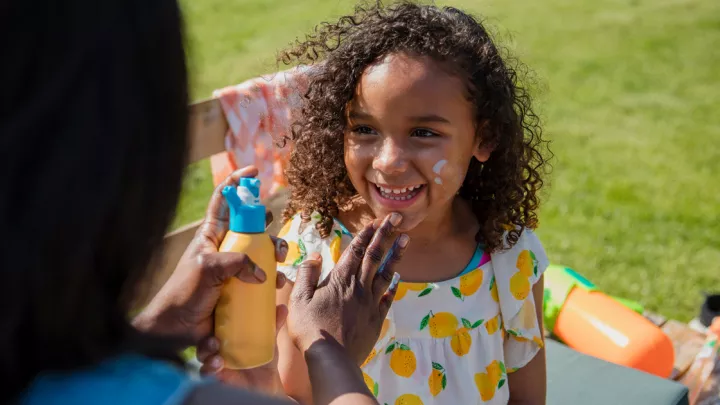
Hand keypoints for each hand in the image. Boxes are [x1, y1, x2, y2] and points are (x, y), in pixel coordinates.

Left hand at [134, 166, 287, 341]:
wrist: (177, 329)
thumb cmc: (184, 293)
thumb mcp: (207, 269)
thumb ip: (236, 263)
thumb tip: (262, 273)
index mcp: (211, 235)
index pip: (224, 200)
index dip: (238, 183)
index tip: (254, 171)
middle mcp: (225, 248)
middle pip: (252, 226)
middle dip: (268, 227)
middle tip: (274, 238)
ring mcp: (234, 269)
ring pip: (262, 253)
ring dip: (275, 257)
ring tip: (279, 268)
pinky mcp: (242, 289)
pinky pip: (264, 281)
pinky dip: (274, 282)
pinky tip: (278, 289)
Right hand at [195, 305, 287, 394]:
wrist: (266, 383)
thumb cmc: (262, 357)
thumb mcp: (267, 340)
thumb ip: (273, 325)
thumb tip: (282, 307)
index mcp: (226, 334)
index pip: (214, 323)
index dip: (211, 317)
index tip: (216, 313)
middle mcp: (217, 346)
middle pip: (204, 337)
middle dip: (206, 338)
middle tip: (215, 340)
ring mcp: (214, 360)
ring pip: (202, 354)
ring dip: (206, 353)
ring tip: (218, 357)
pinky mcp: (215, 376)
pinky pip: (206, 372)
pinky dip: (209, 368)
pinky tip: (218, 366)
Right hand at [288, 213, 407, 363]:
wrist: (331, 358)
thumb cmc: (310, 328)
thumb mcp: (298, 299)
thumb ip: (307, 274)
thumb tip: (315, 255)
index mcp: (340, 279)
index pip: (356, 250)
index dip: (367, 233)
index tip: (377, 220)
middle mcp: (359, 287)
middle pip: (375, 255)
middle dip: (386, 234)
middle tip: (397, 217)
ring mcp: (370, 303)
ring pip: (386, 273)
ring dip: (396, 255)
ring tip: (406, 239)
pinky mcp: (376, 319)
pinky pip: (387, 298)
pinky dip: (393, 286)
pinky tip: (398, 278)